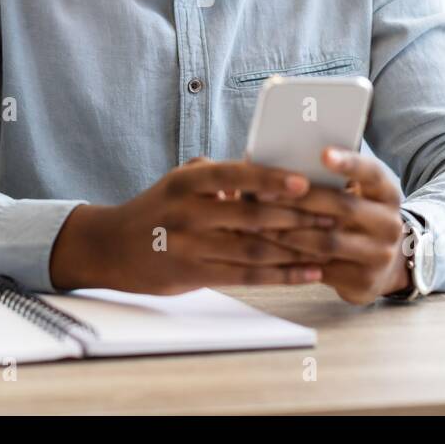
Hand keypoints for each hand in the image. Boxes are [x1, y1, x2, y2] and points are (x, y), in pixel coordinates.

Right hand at [49, 158, 341, 293]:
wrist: (111, 246)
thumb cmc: (156, 208)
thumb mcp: (179, 180)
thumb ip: (218, 174)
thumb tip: (265, 166)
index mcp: (188, 182)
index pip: (235, 176)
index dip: (271, 180)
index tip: (304, 181)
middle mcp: (188, 213)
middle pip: (252, 215)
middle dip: (297, 215)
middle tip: (333, 213)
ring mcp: (190, 246)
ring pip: (254, 248)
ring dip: (296, 248)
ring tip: (328, 244)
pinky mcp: (194, 274)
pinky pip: (247, 276)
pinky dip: (282, 275)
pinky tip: (308, 273)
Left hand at [256, 147, 410, 304]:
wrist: (383, 266)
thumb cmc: (355, 219)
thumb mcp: (356, 195)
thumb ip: (329, 180)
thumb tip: (278, 160)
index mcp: (387, 193)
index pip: (372, 172)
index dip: (349, 163)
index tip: (323, 153)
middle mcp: (390, 223)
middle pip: (342, 206)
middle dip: (299, 199)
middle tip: (262, 193)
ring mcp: (379, 254)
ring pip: (328, 241)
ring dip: (289, 232)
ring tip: (258, 224)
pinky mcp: (364, 281)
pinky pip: (321, 268)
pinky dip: (292, 259)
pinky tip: (269, 252)